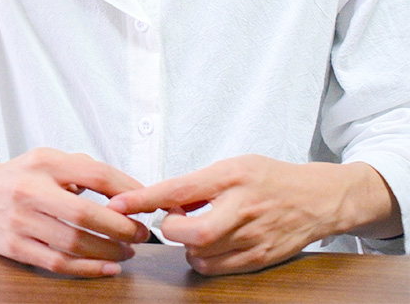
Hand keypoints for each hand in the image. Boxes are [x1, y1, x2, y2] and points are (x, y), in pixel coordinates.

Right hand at [0, 147, 148, 276]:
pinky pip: (56, 262)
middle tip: (140, 234)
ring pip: (73, 243)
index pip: (95, 174)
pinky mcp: (12, 246)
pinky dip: (87, 268)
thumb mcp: (51, 161)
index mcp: (44, 162)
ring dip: (108, 251)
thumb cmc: (22, 177)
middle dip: (121, 228)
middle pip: (85, 214)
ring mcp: (18, 220)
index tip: (145, 203)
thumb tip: (132, 192)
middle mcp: (28, 189)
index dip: (127, 191)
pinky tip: (107, 267)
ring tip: (126, 251)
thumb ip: (87, 171)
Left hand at [107, 155, 400, 275]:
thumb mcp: (232, 165)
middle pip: (189, 233)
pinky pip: (216, 268)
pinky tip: (211, 243)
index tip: (116, 204)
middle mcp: (241, 207)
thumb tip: (161, 201)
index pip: (177, 190)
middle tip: (173, 220)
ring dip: (186, 245)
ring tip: (197, 228)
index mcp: (230, 176)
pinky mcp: (259, 258)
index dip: (142, 200)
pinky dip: (203, 259)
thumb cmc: (270, 177)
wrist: (318, 198)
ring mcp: (253, 236)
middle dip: (170, 230)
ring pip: (198, 254)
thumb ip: (197, 184)